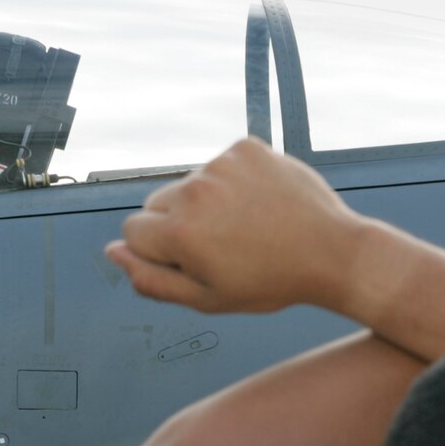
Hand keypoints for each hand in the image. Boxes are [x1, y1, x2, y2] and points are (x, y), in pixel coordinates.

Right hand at [106, 138, 367, 313]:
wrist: (332, 252)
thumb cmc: (268, 282)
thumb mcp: (206, 298)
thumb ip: (150, 279)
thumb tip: (112, 252)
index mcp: (178, 233)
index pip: (133, 232)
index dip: (160, 252)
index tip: (194, 261)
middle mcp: (193, 190)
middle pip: (156, 203)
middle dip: (179, 224)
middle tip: (224, 245)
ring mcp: (221, 164)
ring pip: (189, 183)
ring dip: (207, 202)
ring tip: (247, 224)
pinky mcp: (246, 147)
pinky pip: (221, 165)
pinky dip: (234, 181)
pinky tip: (260, 202)